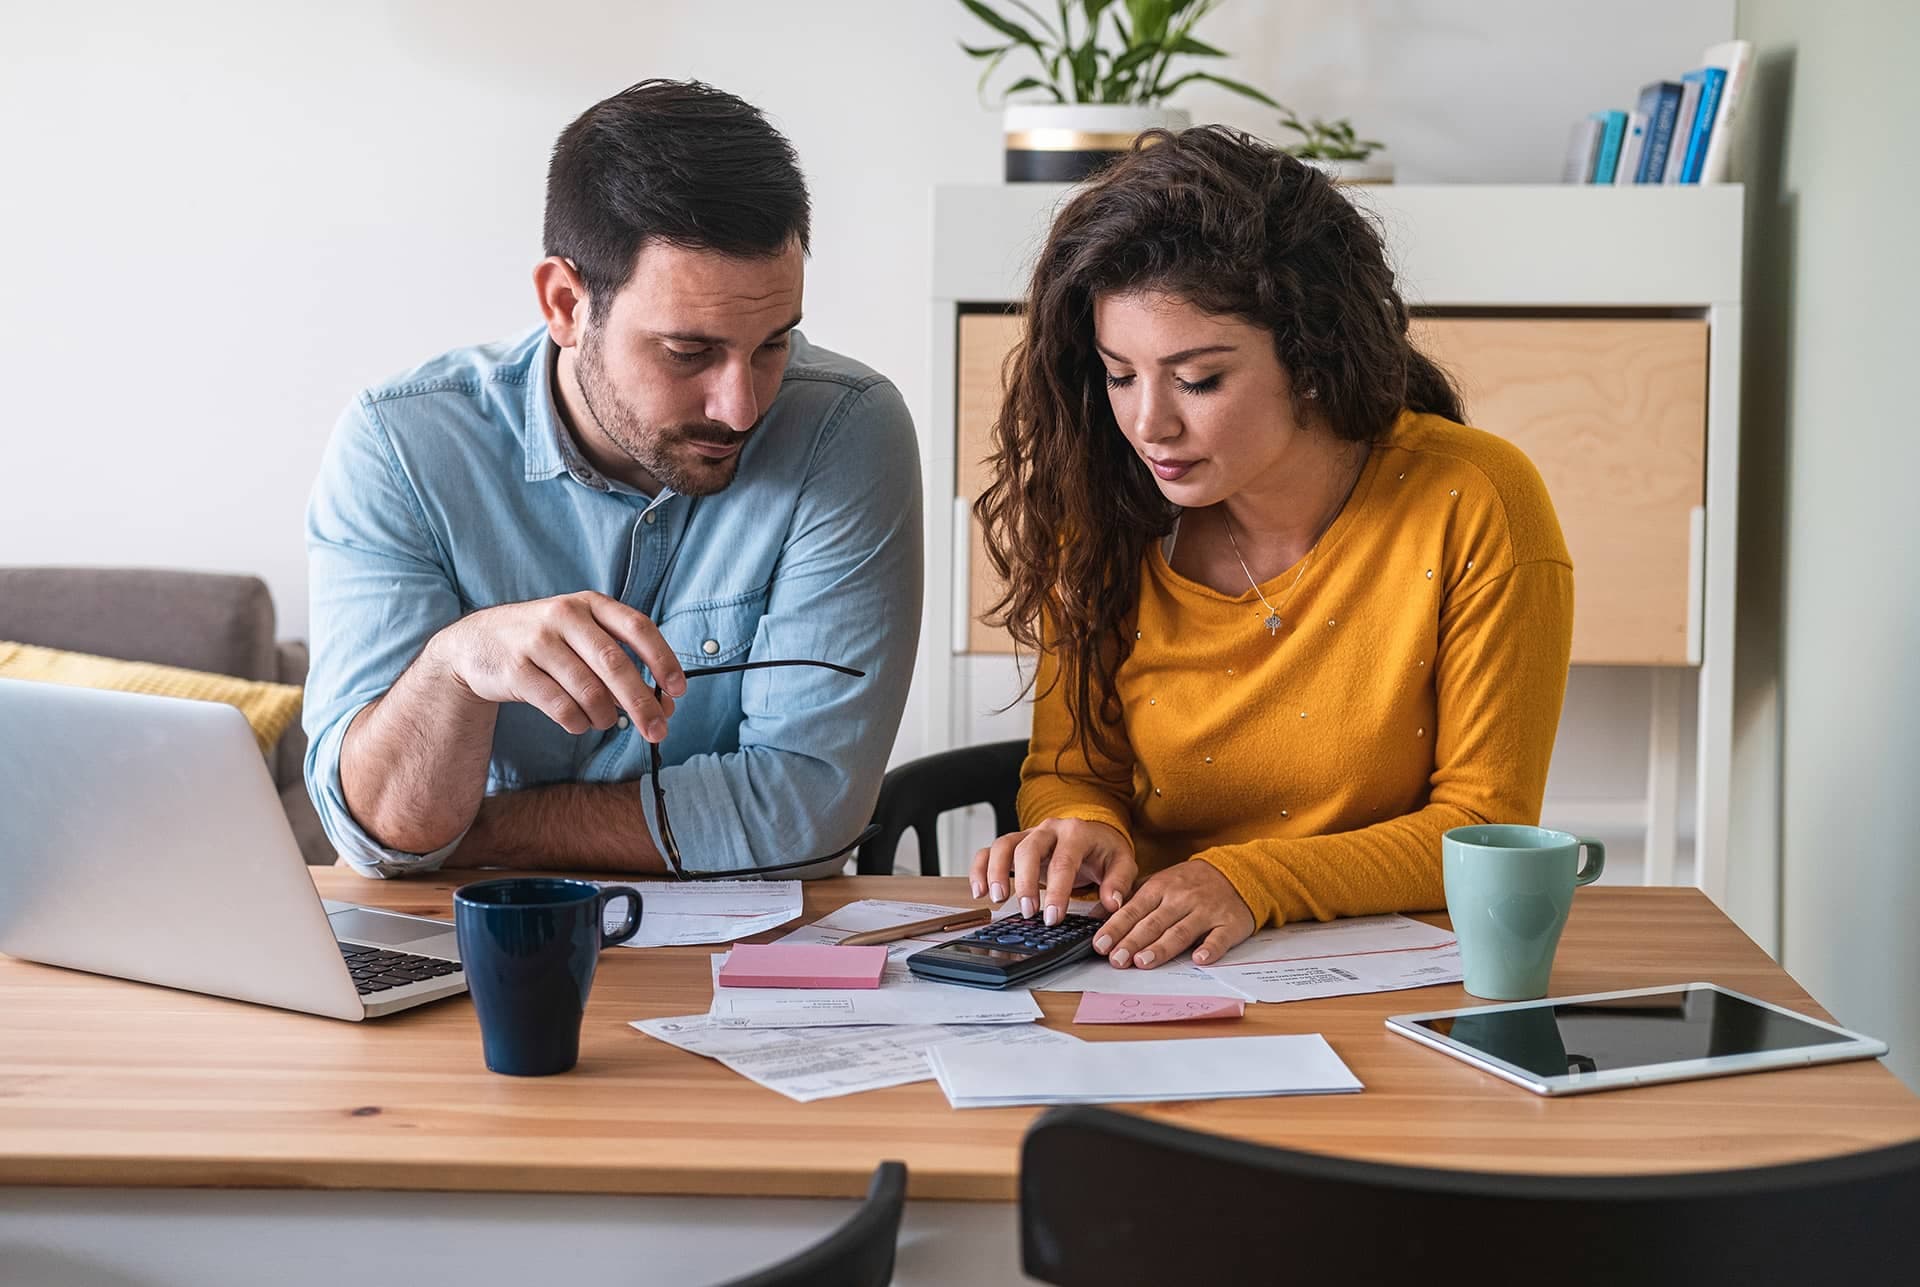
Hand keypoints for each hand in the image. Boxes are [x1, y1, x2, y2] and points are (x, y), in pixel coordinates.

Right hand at [428, 591, 687, 740]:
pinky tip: (579, 723)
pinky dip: (577, 722)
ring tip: (607, 722)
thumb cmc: (544, 643)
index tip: (679, 690)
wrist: (475, 642)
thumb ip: (621, 663)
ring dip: (606, 716)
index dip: (663, 659)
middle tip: (658, 731)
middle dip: (642, 702)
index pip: (637, 627)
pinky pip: (559, 706)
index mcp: (589, 603)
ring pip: (588, 689)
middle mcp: (564, 616)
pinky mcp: (515, 670)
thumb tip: (664, 705)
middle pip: (615, 664)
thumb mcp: (581, 635)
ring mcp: (537, 641)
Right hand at [970, 818, 1136, 924]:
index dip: (1057, 890)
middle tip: (1028, 912)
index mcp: (1076, 832)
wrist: (1094, 833)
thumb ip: (1118, 882)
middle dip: (1025, 883)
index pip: (1063, 860)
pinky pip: (989, 850)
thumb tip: (1112, 903)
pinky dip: (979, 869)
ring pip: (1003, 845)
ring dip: (996, 872)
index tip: (1053, 916)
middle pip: (1028, 849)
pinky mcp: (1014, 843)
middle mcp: (1049, 829)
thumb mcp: (1122, 863)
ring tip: (998, 899)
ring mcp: (1028, 834)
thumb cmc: (1104, 850)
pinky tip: (979, 892)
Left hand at [1093, 861, 1253, 968]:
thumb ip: (1128, 899)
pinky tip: (1199, 959)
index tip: (1100, 943)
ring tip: (1143, 962)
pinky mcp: (1229, 923)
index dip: (1116, 927)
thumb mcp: (1157, 883)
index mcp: (1160, 888)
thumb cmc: (1189, 883)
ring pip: (1181, 932)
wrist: (1235, 873)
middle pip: (1153, 923)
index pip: (1133, 910)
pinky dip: (1210, 948)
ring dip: (1161, 948)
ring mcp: (1206, 911)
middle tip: (1116, 959)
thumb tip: (1095, 916)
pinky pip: (1219, 938)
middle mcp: (1181, 899)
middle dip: (1132, 942)